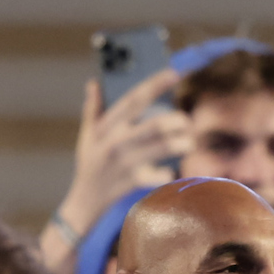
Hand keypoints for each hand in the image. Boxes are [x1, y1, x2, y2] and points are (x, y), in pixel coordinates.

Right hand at [46, 69, 195, 269]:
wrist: (85, 201)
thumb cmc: (90, 164)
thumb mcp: (86, 136)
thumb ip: (92, 109)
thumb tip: (94, 83)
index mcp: (107, 126)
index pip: (134, 98)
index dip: (156, 84)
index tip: (175, 72)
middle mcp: (116, 142)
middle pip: (153, 124)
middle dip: (176, 121)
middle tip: (186, 121)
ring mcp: (126, 163)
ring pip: (161, 148)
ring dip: (181, 144)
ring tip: (188, 142)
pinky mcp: (133, 182)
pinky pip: (158, 175)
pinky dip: (169, 172)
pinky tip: (173, 170)